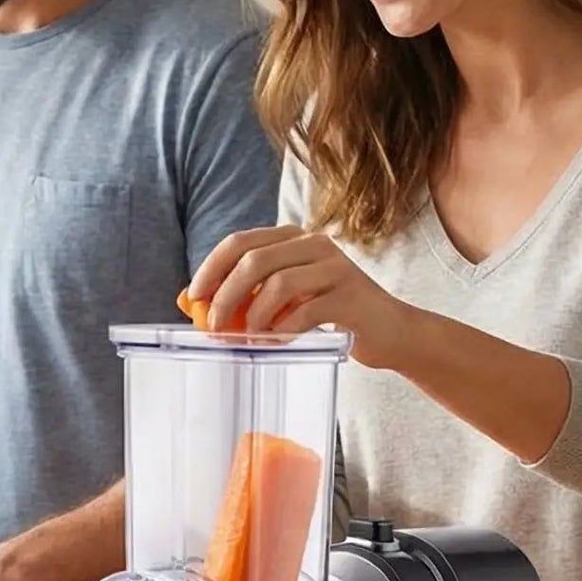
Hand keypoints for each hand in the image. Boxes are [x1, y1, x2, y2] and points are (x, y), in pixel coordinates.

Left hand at [188, 225, 412, 368]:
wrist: (390, 331)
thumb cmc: (331, 313)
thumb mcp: (286, 299)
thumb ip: (246, 295)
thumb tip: (191, 301)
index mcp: (294, 237)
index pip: (240, 241)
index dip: (211, 268)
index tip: (193, 297)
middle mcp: (314, 244)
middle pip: (254, 261)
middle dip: (225, 296)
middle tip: (214, 327)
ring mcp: (335, 267)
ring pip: (277, 285)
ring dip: (254, 318)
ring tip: (248, 339)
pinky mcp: (349, 295)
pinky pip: (303, 312)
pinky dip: (282, 331)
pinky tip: (278, 343)